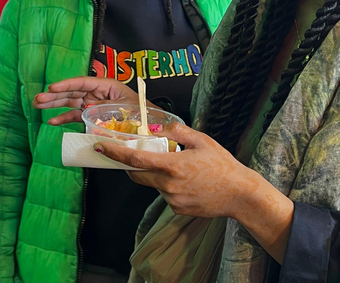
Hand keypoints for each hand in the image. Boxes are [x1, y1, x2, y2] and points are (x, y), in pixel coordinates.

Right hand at [34, 77, 138, 125]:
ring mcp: (94, 104)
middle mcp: (98, 93)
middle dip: (55, 95)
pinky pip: (75, 116)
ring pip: (71, 102)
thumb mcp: (125, 109)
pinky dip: (64, 118)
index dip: (66, 84)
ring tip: (38, 105)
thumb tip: (87, 108)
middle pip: (73, 91)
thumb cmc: (143, 114)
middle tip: (38, 98)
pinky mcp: (92, 116)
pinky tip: (52, 121)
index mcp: (107, 86)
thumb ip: (105, 108)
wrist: (152, 128)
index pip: (83, 82)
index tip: (52, 87)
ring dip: (54, 104)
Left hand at [95, 122, 264, 218]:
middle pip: (137, 175)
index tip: (99, 146)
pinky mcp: (176, 209)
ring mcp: (171, 200)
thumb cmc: (223, 165)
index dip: (114, 153)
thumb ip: (176, 132)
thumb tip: (154, 128)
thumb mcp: (201, 141)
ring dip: (157, 174)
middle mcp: (168, 185)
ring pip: (153, 184)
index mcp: (172, 165)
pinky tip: (189, 182)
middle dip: (131, 164)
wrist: (239, 195)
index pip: (135, 160)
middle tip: (134, 153)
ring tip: (182, 169)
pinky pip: (165, 194)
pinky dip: (169, 186)